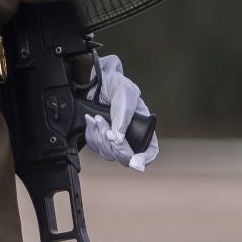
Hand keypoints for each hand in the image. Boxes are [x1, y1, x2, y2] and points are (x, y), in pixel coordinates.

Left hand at [83, 53, 158, 171]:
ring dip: (100, 137)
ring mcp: (114, 138)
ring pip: (108, 153)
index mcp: (143, 126)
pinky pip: (95, 146)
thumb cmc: (116, 83)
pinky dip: (92, 134)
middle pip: (126, 156)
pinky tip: (91, 121)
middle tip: (107, 131)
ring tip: (97, 119)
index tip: (136, 162)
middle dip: (115, 146)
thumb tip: (118, 138)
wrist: (96, 79)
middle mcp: (129, 135)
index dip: (145, 158)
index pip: (150, 149)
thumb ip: (123, 116)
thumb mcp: (124, 94)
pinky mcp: (99, 137)